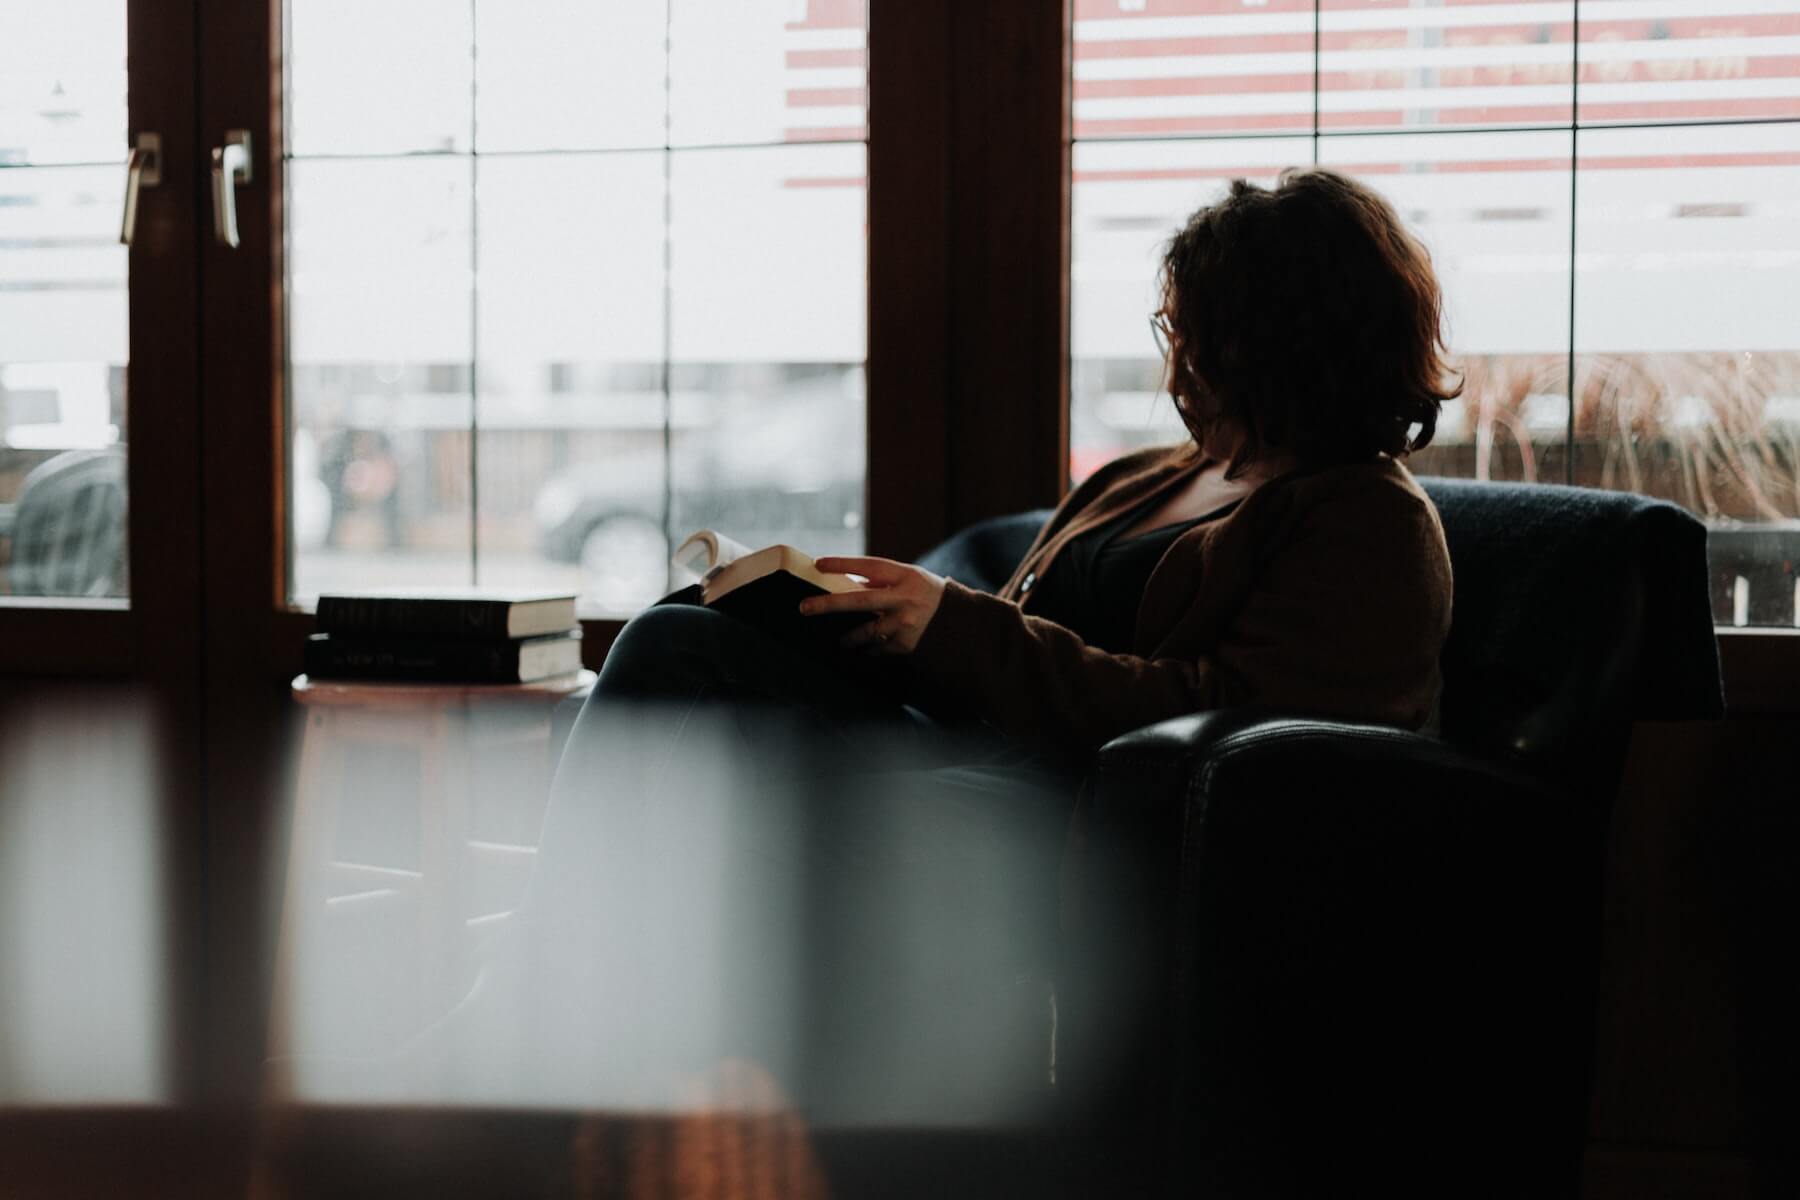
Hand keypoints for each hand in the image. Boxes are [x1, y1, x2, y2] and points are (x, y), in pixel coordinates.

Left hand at [800, 556, 946, 654]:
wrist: (958, 620)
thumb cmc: (923, 592)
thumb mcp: (906, 579)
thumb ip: (877, 582)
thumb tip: (840, 585)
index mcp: (903, 575)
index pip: (868, 566)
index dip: (843, 564)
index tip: (818, 563)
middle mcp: (904, 598)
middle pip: (860, 600)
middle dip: (829, 604)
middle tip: (804, 608)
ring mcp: (905, 623)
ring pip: (866, 632)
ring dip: (849, 637)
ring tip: (840, 641)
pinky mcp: (906, 644)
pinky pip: (878, 648)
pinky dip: (869, 648)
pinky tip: (866, 650)